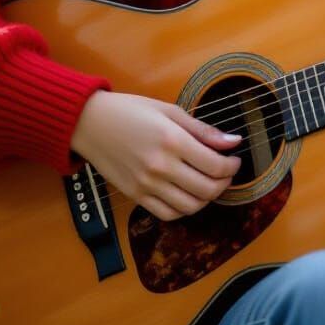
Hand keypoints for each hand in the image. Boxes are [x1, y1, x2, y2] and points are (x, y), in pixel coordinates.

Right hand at [70, 91, 241, 220]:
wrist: (90, 123)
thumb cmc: (131, 110)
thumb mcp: (170, 111)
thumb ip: (203, 130)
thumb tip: (233, 141)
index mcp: (172, 141)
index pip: (215, 165)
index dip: (232, 166)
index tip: (235, 159)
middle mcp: (161, 167)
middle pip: (207, 189)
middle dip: (224, 183)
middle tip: (227, 172)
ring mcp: (147, 185)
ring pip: (190, 206)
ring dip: (207, 198)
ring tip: (210, 183)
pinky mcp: (135, 196)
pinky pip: (168, 214)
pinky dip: (184, 209)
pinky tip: (188, 194)